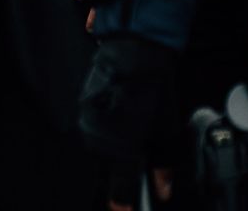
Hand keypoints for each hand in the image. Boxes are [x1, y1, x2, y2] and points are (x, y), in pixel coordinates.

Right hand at [78, 39, 177, 210]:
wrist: (136, 52)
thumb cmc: (154, 89)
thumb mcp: (167, 132)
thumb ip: (163, 166)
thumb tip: (162, 190)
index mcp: (123, 149)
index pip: (120, 189)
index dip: (123, 204)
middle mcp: (100, 140)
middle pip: (109, 168)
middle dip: (123, 165)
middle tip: (138, 149)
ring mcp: (87, 125)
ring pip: (99, 149)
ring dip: (113, 146)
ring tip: (131, 123)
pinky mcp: (81, 110)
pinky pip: (93, 130)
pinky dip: (105, 128)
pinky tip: (120, 112)